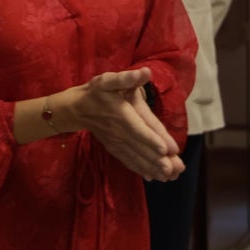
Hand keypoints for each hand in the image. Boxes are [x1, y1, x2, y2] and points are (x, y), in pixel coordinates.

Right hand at [70, 68, 184, 181]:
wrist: (75, 108)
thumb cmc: (95, 92)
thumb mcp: (107, 80)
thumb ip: (126, 78)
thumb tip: (145, 72)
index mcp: (121, 114)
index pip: (138, 128)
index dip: (151, 138)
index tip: (165, 150)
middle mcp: (119, 131)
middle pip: (140, 146)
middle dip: (157, 159)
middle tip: (174, 170)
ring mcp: (116, 141)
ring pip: (135, 156)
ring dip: (152, 167)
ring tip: (169, 177)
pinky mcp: (113, 147)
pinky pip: (127, 160)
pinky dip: (139, 169)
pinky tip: (152, 177)